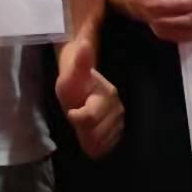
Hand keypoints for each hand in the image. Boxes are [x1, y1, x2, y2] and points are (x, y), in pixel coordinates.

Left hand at [55, 41, 123, 158]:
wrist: (82, 91)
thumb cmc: (75, 83)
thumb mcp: (71, 74)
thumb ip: (80, 63)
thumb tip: (83, 43)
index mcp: (107, 95)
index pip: (90, 117)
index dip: (76, 117)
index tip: (71, 111)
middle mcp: (118, 110)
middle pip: (94, 133)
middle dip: (81, 127)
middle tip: (77, 115)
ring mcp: (120, 123)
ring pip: (99, 142)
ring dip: (87, 136)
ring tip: (83, 122)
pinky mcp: (119, 135)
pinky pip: (104, 148)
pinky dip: (94, 143)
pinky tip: (90, 131)